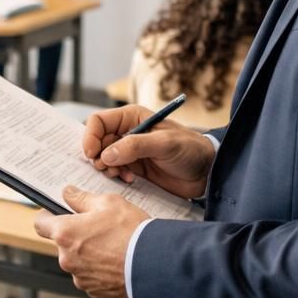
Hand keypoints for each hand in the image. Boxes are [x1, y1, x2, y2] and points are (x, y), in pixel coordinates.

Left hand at [33, 185, 145, 297]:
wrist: (155, 266)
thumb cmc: (132, 233)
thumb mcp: (109, 203)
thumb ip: (82, 198)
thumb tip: (68, 193)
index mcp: (66, 233)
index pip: (40, 224)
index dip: (48, 217)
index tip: (55, 214)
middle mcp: (67, 259)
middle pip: (63, 244)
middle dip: (76, 236)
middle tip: (99, 229)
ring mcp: (80, 278)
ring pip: (78, 261)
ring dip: (89, 254)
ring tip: (113, 247)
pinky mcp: (94, 292)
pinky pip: (92, 277)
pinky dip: (100, 270)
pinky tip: (118, 262)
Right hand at [83, 106, 212, 199]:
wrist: (207, 172)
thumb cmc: (190, 150)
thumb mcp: (164, 144)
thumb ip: (135, 146)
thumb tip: (106, 155)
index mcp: (131, 117)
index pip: (98, 121)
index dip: (90, 136)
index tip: (92, 154)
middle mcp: (127, 132)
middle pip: (97, 141)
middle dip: (97, 155)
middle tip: (107, 168)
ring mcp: (129, 151)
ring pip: (102, 158)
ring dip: (106, 168)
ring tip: (121, 175)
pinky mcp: (134, 168)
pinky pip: (113, 171)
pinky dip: (115, 177)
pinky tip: (129, 180)